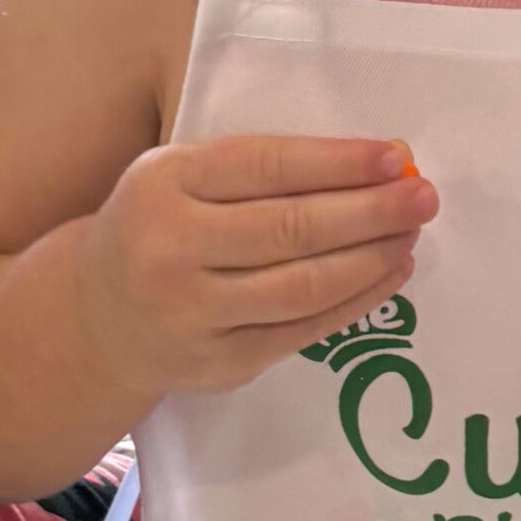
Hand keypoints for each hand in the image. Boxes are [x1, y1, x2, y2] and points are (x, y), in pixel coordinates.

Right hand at [76, 132, 437, 402]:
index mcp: (163, 184)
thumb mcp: (182, 177)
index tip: (395, 157)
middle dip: (370, 211)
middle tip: (423, 197)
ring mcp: (192, 314)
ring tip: (411, 233)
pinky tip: (389, 274)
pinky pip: (303, 330)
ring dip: (371, 257)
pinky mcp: (219, 363)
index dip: (337, 162)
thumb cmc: (161, 226)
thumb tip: (379, 162)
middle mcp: (170, 250)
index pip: (266, 166)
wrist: (98, 318)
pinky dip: (356, 301)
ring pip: (303, 285)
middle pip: (290, 229)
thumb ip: (261, 167)